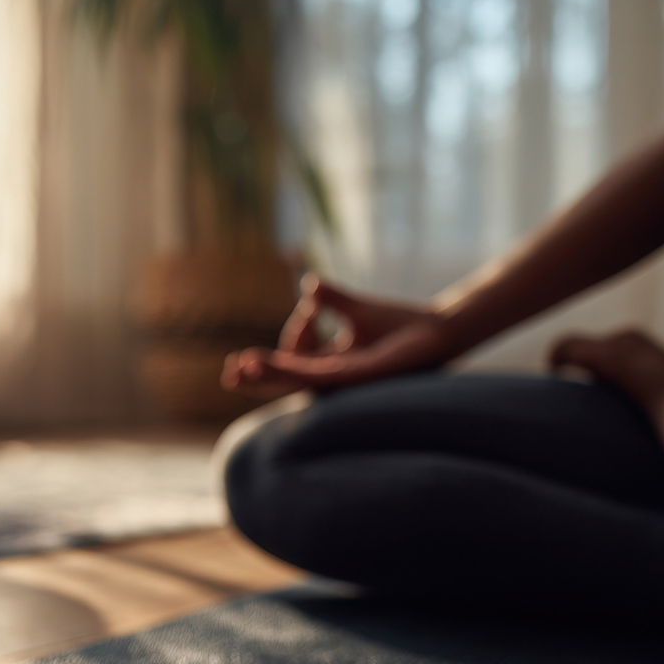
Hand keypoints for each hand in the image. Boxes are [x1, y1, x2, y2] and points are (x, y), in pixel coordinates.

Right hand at [221, 274, 456, 396]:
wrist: (436, 330)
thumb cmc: (400, 324)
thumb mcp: (355, 308)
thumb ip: (330, 298)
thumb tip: (309, 284)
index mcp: (333, 365)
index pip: (293, 363)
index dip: (276, 352)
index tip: (281, 327)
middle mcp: (336, 377)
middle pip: (288, 380)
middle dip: (258, 377)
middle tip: (228, 374)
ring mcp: (345, 380)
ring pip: (297, 379)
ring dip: (269, 374)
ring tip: (242, 367)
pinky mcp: (357, 377)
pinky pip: (318, 373)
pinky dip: (294, 368)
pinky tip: (273, 363)